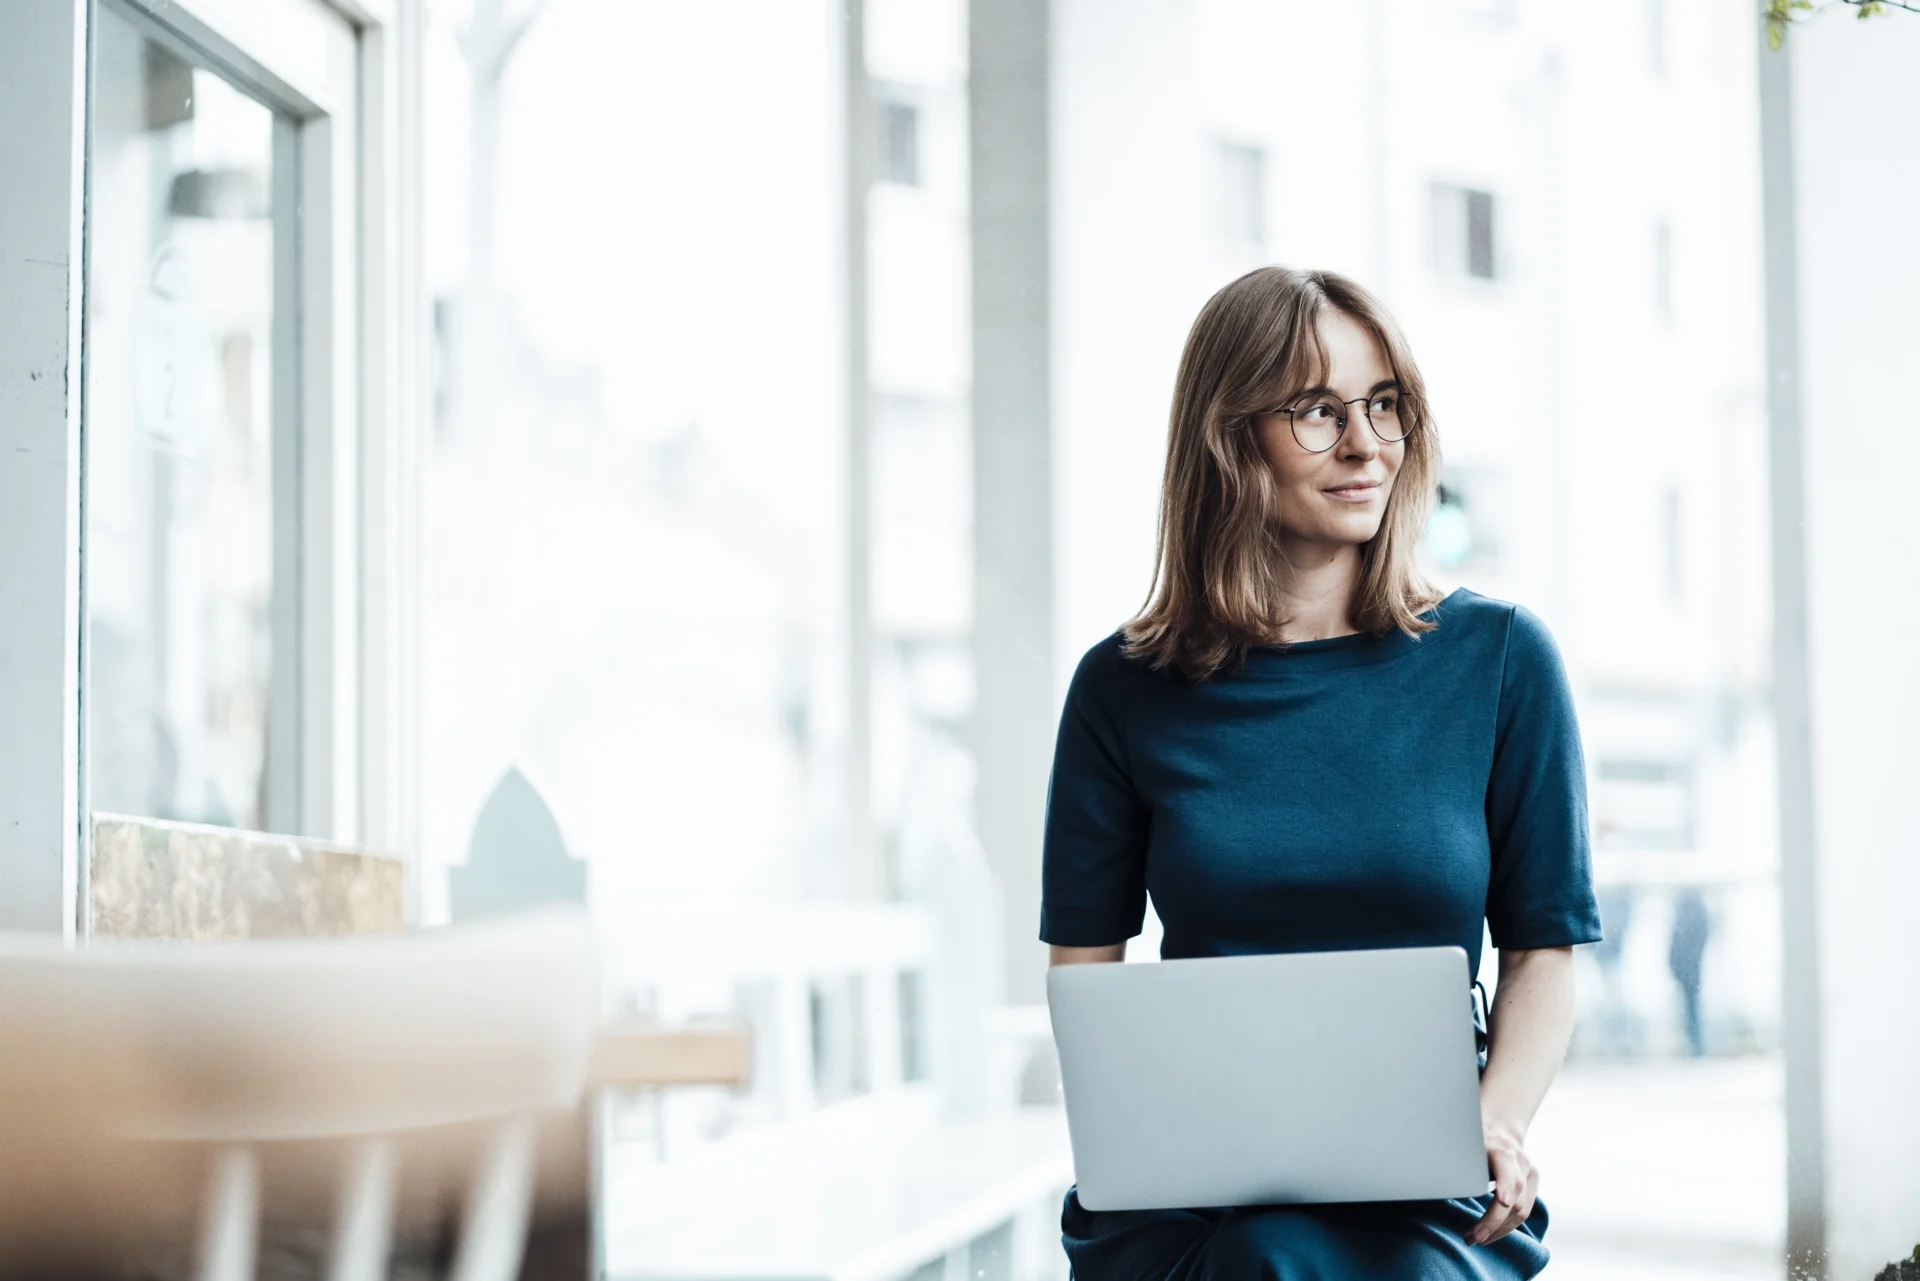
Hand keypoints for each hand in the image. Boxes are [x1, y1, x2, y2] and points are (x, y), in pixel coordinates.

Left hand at [1467, 1120, 1537, 1246]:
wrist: (1500, 1126)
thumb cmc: (1475, 1135)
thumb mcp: (1464, 1140)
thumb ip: (1455, 1158)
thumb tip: (1431, 1173)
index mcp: (1501, 1149)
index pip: (1508, 1169)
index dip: (1506, 1186)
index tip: (1501, 1201)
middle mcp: (1520, 1162)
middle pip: (1513, 1199)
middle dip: (1493, 1223)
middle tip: (1471, 1237)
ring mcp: (1530, 1173)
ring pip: (1521, 1211)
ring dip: (1499, 1231)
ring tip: (1476, 1239)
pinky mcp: (1533, 1184)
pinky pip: (1523, 1212)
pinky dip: (1506, 1226)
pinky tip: (1489, 1234)